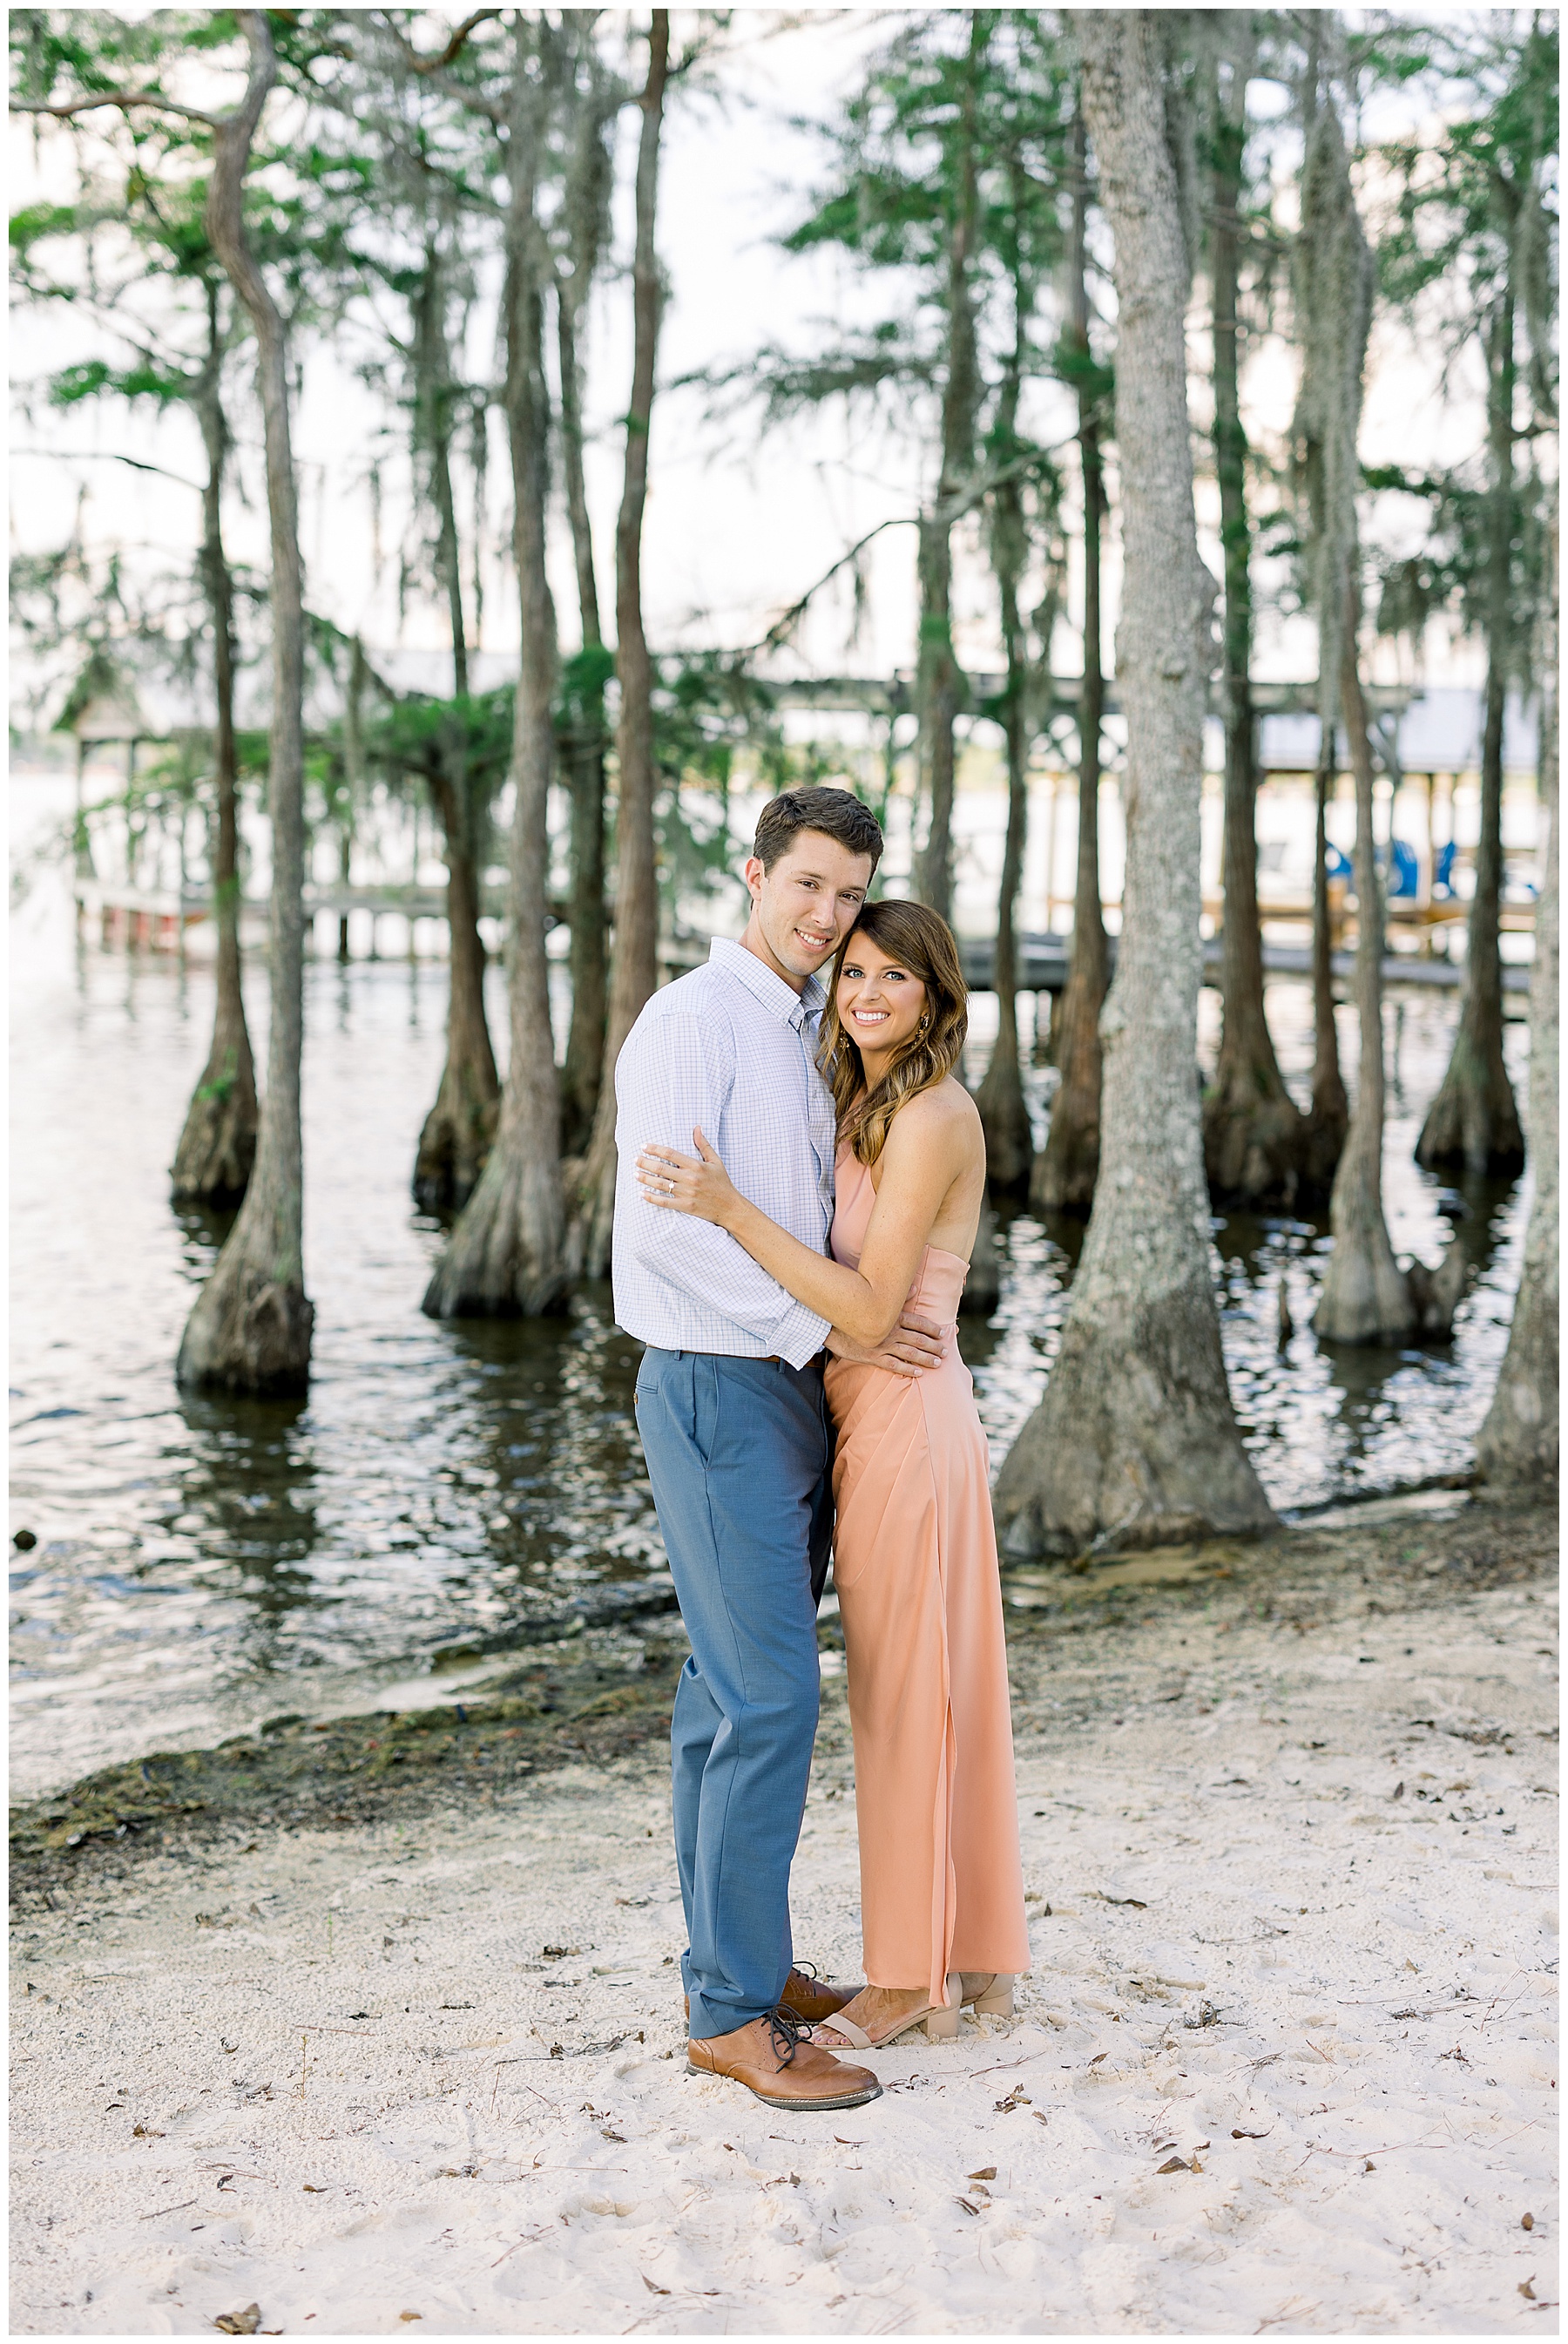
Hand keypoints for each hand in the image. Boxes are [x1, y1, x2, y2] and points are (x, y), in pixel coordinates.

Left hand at [635, 1129, 739, 1229]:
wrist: (730, 1207)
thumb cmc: (722, 1183)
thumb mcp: (716, 1161)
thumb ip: (704, 1145)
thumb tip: (697, 1127)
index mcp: (696, 1165)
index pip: (670, 1154)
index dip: (654, 1149)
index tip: (644, 1146)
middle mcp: (690, 1179)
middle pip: (661, 1168)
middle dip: (645, 1162)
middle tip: (635, 1159)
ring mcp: (687, 1193)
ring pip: (660, 1184)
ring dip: (645, 1178)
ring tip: (635, 1174)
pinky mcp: (685, 1206)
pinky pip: (664, 1202)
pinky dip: (651, 1198)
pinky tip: (642, 1193)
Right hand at [826, 1307, 947, 1379]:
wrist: (832, 1325)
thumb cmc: (855, 1310)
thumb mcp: (876, 1300)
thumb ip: (898, 1296)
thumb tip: (915, 1286)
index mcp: (893, 1317)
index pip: (919, 1322)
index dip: (932, 1328)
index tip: (943, 1333)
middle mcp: (891, 1331)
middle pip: (918, 1339)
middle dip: (934, 1346)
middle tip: (945, 1352)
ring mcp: (883, 1345)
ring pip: (910, 1353)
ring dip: (926, 1359)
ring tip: (938, 1363)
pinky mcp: (874, 1357)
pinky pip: (894, 1365)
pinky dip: (908, 1369)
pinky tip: (918, 1373)